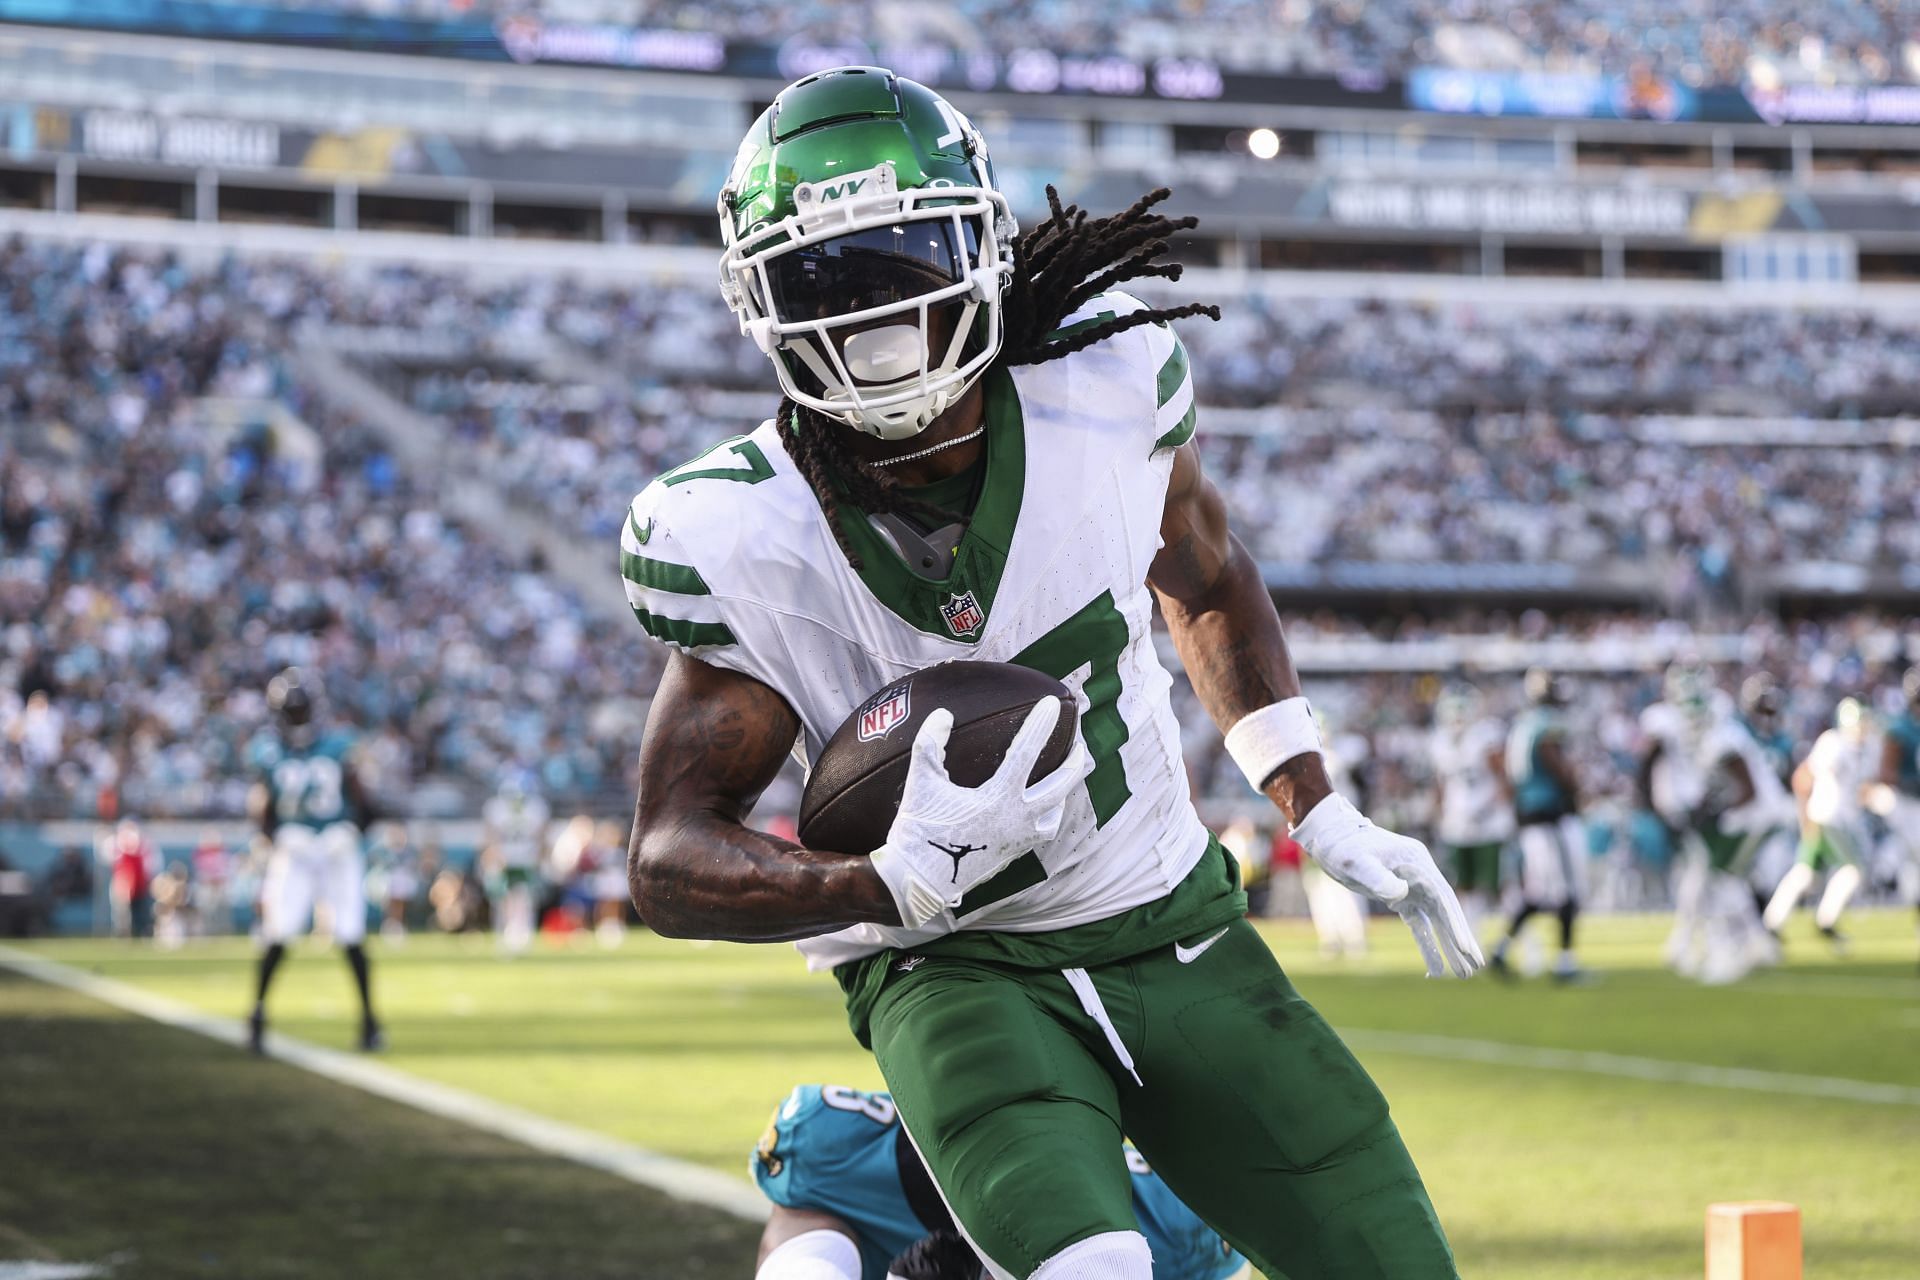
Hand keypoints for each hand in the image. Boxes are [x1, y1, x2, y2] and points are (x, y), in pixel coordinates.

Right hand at [870, 697, 1090, 926]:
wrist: (918, 882)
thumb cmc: (919, 830)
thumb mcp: (921, 781)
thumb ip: (930, 744)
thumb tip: (943, 714)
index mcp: (998, 799)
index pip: (1026, 753)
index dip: (1039, 725)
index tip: (1051, 703)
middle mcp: (1016, 820)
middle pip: (1059, 787)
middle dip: (1074, 763)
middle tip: (1081, 744)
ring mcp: (1016, 841)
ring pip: (1054, 816)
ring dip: (1062, 795)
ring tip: (1064, 780)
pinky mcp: (1009, 856)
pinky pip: (1038, 834)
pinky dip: (1044, 818)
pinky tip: (1036, 812)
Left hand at [1292, 793, 1483, 977]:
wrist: (1330, 837)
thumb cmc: (1343, 847)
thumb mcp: (1355, 862)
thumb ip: (1377, 877)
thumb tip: (1402, 893)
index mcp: (1416, 863)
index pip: (1442, 897)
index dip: (1454, 922)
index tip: (1465, 947)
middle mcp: (1420, 875)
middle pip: (1446, 910)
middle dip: (1461, 938)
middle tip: (1476, 966)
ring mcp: (1412, 887)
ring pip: (1436, 920)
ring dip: (1449, 946)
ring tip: (1464, 974)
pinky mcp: (1400, 897)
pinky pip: (1419, 924)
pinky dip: (1427, 944)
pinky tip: (1435, 968)